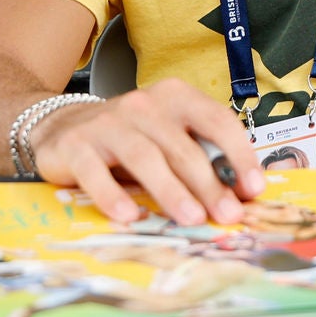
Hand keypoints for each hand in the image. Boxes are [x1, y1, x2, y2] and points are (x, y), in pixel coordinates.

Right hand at [28, 78, 264, 225]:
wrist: (61, 126)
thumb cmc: (129, 138)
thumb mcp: (167, 137)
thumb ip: (200, 157)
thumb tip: (243, 195)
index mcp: (175, 98)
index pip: (216, 120)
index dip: (238, 154)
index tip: (253, 188)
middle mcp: (143, 105)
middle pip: (182, 146)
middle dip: (209, 183)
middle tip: (227, 215)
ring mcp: (107, 123)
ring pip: (145, 157)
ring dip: (171, 190)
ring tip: (191, 218)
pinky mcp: (75, 145)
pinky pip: (96, 172)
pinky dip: (113, 195)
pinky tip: (129, 217)